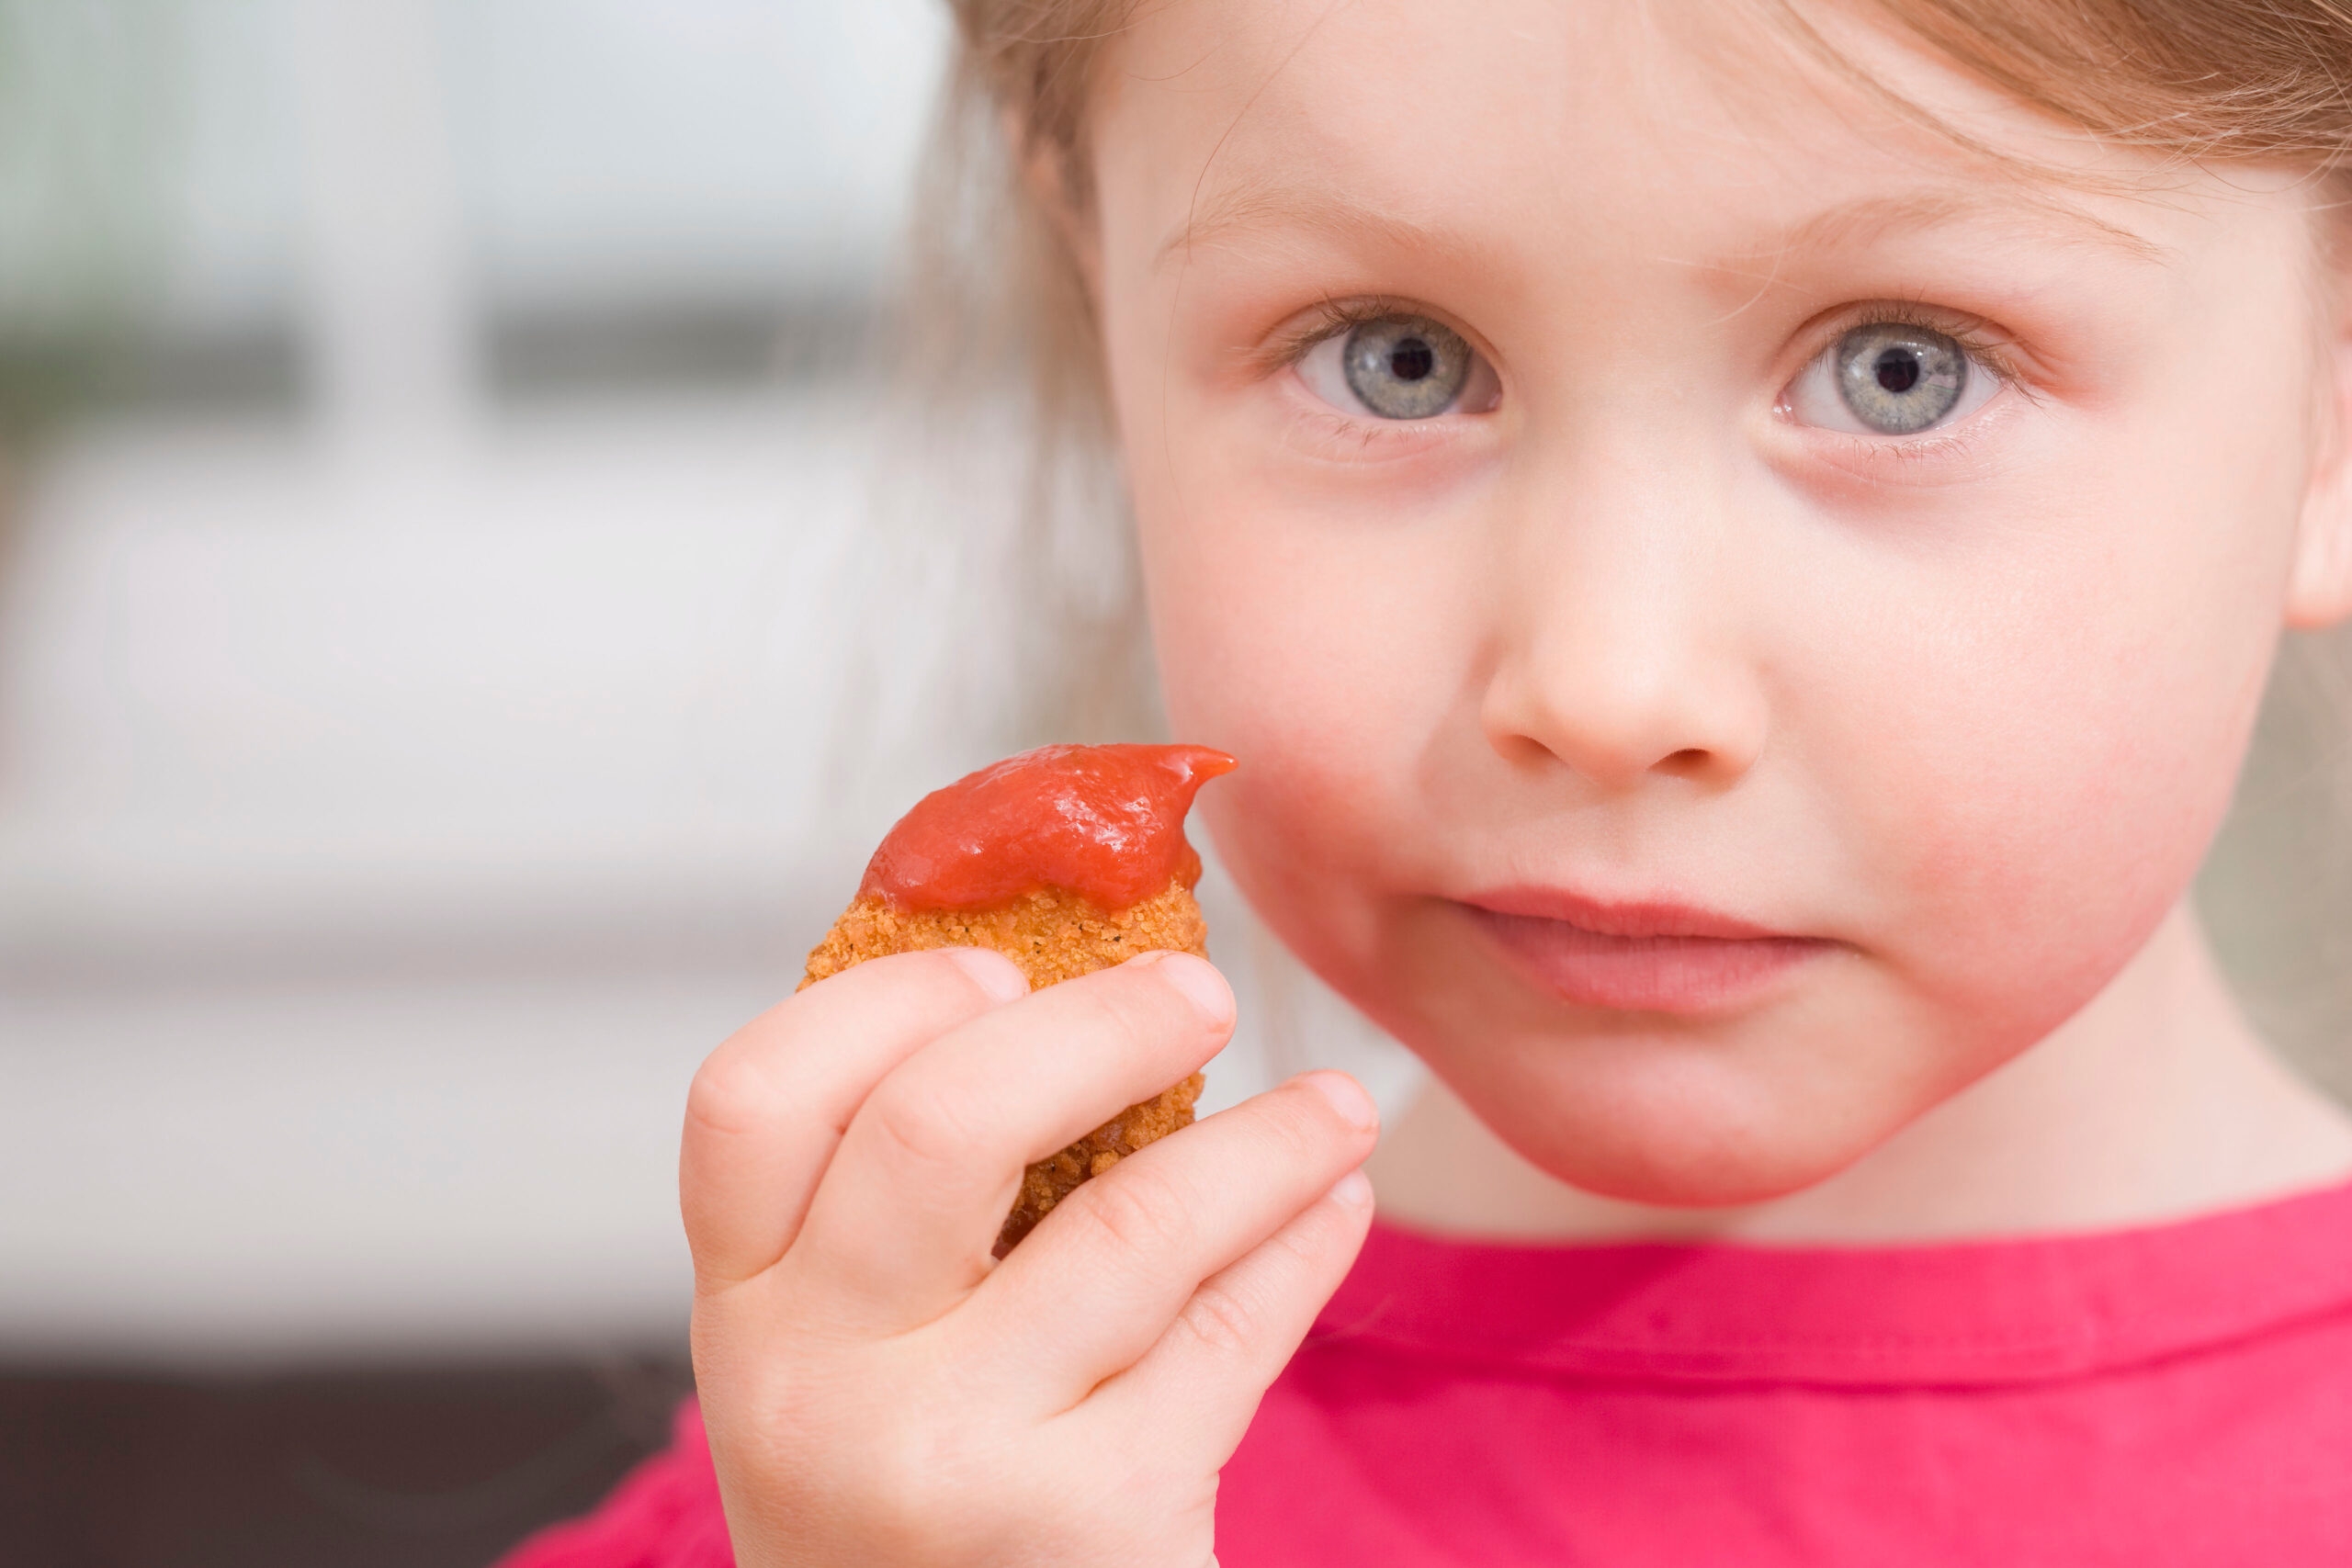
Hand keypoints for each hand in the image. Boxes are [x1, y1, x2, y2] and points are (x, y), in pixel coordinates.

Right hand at [681, 944, 1379, 1566]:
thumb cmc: (911, 1509)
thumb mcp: (847, 1367)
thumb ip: (898, 1219)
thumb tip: (1059, 996)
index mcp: (745, 1314)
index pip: (752, 1099)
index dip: (883, 999)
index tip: (1001, 965)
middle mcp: (817, 1384)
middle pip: (941, 1123)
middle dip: (1100, 1025)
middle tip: (1198, 993)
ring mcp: (948, 1458)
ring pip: (1133, 1222)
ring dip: (1267, 1141)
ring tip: (1335, 1109)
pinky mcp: (1087, 1522)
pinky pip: (1227, 1335)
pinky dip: (1300, 1249)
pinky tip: (1333, 1210)